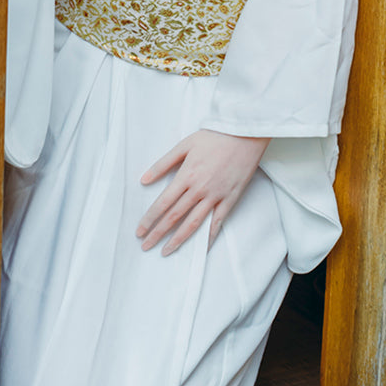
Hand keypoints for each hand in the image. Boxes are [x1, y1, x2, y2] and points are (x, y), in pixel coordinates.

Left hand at [136, 130, 268, 255]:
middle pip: (174, 216)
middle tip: (146, 246)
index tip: (140, 231)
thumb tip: (144, 180)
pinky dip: (209, 237)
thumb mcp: (184, 145)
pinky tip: (201, 248)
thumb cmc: (214, 136)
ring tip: (166, 251)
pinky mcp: (230, 198)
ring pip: (194, 223)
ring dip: (178, 239)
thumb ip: (163, 163)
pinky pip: (218, 222)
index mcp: (186, 175)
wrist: (245, 134)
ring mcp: (216, 196)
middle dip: (158, 233)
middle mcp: (199, 189)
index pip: (163, 203)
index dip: (150, 219)